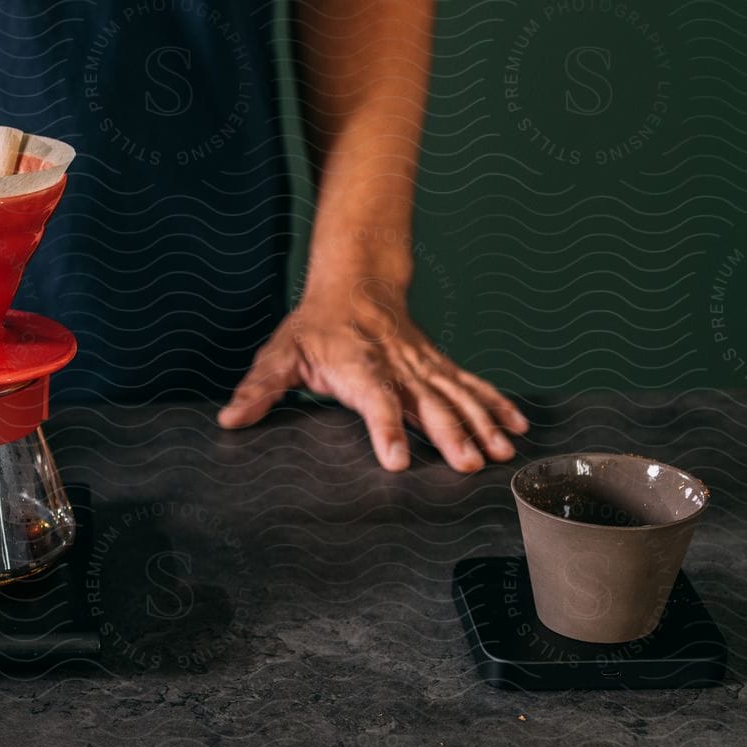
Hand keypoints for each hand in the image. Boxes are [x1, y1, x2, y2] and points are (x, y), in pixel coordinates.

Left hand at [217, 281, 528, 472]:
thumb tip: (230, 418)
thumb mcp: (279, 353)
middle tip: (466, 464)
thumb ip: (259, 388)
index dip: (384, 428)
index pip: (373, 397)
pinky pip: (471, 383)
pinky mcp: (438, 364)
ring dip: (479, 423)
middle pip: (425, 400)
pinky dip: (496, 403)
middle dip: (448, 432)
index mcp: (356, 363)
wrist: (355, 282)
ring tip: (499, 453)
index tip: (395, 460)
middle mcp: (396, 364)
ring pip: (455, 393)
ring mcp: (422, 364)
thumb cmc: (314, 327)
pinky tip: (516, 426)